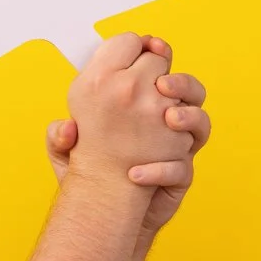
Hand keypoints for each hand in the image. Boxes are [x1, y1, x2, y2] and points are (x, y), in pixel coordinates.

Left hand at [58, 32, 193, 194]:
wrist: (104, 214)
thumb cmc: (89, 174)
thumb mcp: (66, 154)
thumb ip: (59, 138)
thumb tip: (66, 127)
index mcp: (140, 103)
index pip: (157, 67)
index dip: (155, 52)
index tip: (148, 46)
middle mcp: (163, 121)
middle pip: (189, 90)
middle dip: (179, 82)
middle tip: (162, 85)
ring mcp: (175, 149)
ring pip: (200, 123)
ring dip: (188, 117)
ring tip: (169, 119)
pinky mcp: (178, 178)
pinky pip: (180, 170)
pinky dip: (161, 170)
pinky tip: (137, 174)